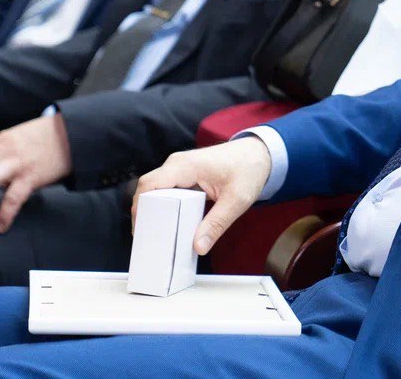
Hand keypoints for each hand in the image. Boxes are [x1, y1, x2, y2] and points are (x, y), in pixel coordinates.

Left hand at [0, 114, 72, 232]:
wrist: (76, 133)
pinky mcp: (33, 175)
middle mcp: (5, 151)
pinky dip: (4, 213)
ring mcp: (18, 163)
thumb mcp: (19, 138)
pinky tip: (1, 226)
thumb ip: (2, 154)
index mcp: (0, 142)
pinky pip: (13, 197)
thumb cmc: (48, 138)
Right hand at [133, 137, 272, 255]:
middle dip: (145, 214)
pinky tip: (171, 226)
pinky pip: (167, 192)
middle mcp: (177, 164)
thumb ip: (217, 224)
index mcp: (186, 166)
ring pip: (156, 191)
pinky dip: (165, 208)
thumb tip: (198, 247)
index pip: (150, 185)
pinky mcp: (184, 176)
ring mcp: (180, 169)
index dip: (141, 208)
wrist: (260, 153)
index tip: (141, 231)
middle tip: (148, 240)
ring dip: (154, 212)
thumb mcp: (237, 200)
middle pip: (148, 189)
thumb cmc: (249, 169)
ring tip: (157, 237)